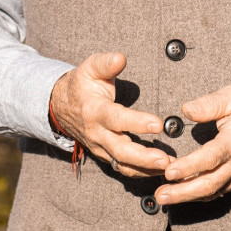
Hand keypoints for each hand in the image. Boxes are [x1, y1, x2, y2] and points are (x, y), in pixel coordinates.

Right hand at [49, 53, 170, 177]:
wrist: (60, 106)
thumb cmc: (81, 84)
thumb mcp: (89, 68)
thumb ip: (106, 63)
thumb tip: (121, 58)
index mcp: (94, 110)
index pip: (116, 119)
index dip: (137, 123)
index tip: (158, 124)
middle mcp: (97, 133)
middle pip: (120, 150)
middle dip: (144, 157)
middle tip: (166, 160)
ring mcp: (100, 147)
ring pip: (122, 164)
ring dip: (146, 169)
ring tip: (170, 168)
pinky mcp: (105, 155)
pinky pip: (123, 168)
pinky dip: (142, 172)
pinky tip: (161, 171)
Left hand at [154, 86, 230, 205]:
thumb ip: (209, 103)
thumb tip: (186, 110)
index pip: (210, 159)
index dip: (188, 167)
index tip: (168, 172)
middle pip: (209, 184)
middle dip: (182, 193)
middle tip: (160, 195)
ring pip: (213, 192)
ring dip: (188, 197)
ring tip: (165, 198)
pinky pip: (219, 191)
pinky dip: (201, 195)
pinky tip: (184, 194)